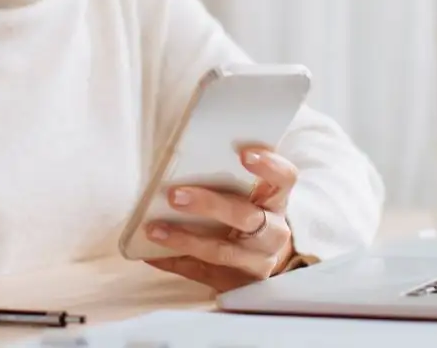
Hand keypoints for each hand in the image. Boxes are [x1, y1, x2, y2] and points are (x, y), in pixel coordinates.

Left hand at [144, 147, 298, 291]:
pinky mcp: (239, 284)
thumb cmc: (249, 216)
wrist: (262, 261)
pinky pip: (203, 273)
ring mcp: (258, 261)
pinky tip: (152, 254)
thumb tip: (180, 155)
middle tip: (175, 195)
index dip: (269, 166)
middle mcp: (272, 232)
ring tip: (155, 230)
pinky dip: (174, 262)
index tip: (245, 153)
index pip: (284, 179)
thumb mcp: (252, 196)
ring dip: (185, 240)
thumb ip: (229, 177)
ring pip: (223, 251)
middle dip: (209, 205)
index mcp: (276, 201)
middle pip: (246, 216)